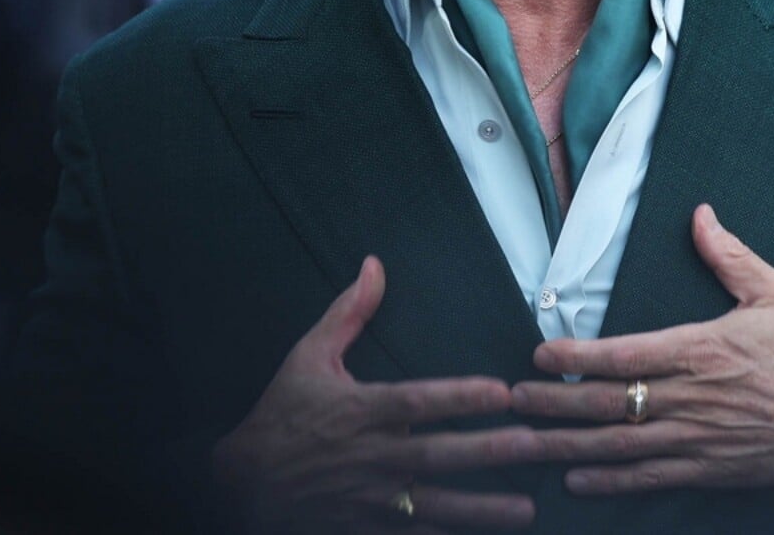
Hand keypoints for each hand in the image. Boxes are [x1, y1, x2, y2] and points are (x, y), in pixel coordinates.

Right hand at [211, 257, 539, 532]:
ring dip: (481, 509)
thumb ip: (348, 313)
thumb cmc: (281, 414)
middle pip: (438, 454)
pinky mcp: (364, 528)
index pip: (417, 402)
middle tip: (535, 445)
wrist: (238, 484)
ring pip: (434, 504)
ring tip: (525, 510)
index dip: (459, 397)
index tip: (502, 392)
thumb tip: (374, 265)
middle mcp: (371, 456)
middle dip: (489, 451)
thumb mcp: (308, 356)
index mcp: (361, 411)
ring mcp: (370, 498)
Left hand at [510, 204, 773, 493]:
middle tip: (514, 400)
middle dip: (554, 402)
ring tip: (527, 441)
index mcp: (703, 350)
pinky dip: (609, 480)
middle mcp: (692, 397)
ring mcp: (697, 438)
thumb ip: (730, 256)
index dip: (578, 356)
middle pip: (608, 402)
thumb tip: (701, 216)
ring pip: (618, 444)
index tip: (542, 355)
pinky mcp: (707, 468)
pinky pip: (647, 477)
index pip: (626, 354)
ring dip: (567, 443)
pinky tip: (577, 478)